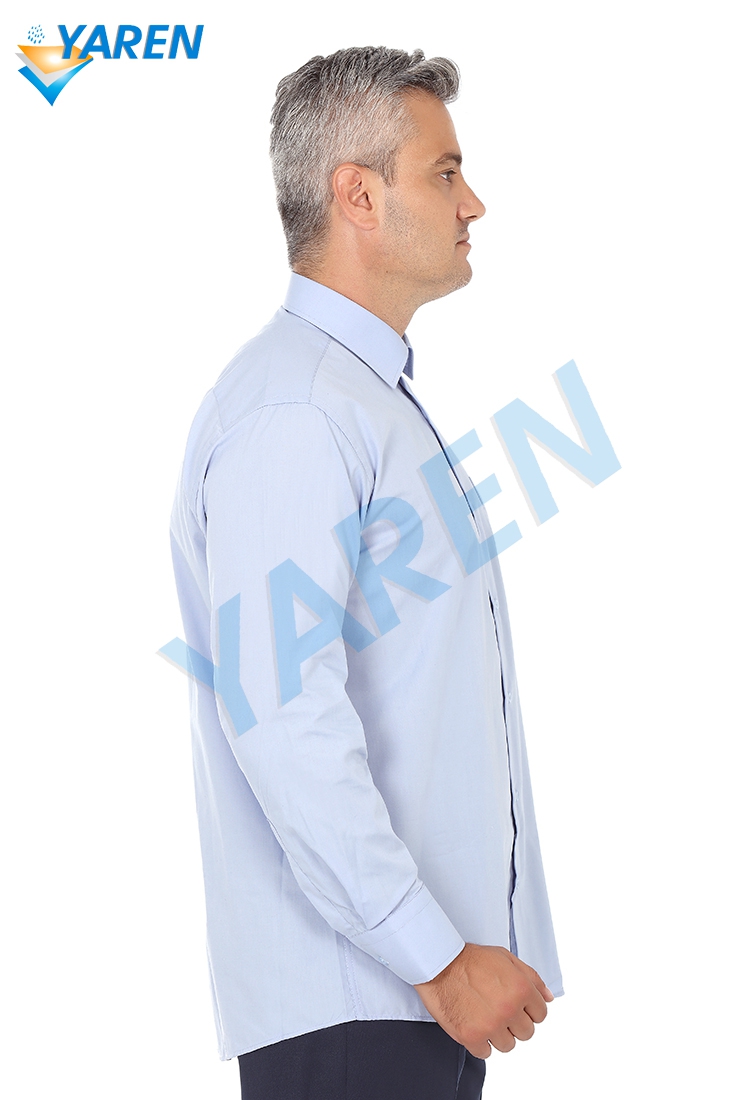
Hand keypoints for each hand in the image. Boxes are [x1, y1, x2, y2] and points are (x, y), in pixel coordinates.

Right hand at [413, 943, 553, 1057]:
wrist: (439, 963)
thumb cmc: (470, 958)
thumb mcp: (506, 958)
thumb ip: (532, 978)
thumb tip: (548, 997)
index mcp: (521, 989)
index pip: (540, 1014)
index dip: (527, 1010)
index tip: (516, 1007)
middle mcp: (509, 1009)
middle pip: (526, 1033)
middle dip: (514, 1023)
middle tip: (498, 1010)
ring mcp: (490, 1025)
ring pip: (507, 1045)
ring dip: (497, 1034)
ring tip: (484, 1016)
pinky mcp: (471, 1036)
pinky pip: (485, 1053)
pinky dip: (480, 1043)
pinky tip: (474, 1025)